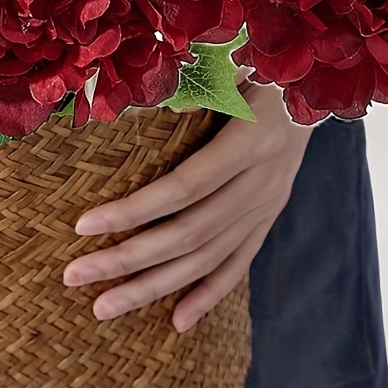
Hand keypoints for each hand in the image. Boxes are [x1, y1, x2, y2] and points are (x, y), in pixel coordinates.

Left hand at [61, 82, 314, 331]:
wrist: (313, 87)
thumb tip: (136, 102)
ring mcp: (266, 206)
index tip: (82, 225)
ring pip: (207, 259)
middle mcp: (261, 183)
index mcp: (249, 142)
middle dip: (128, 260)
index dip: (134, 210)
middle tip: (74, 277)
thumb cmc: (259, 67)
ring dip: (154, 287)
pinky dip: (208, 296)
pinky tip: (176, 323)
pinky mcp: (268, 218)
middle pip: (188, 234)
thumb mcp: (231, 65)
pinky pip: (238, 265)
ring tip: (104, 308)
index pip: (183, 188)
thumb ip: (192, 86)